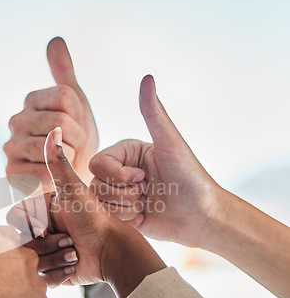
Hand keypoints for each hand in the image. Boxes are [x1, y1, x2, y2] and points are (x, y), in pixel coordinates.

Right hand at [4, 37, 97, 190]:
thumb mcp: (75, 104)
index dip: (82, 116)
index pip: (66, 97)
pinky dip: (57, 175)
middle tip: (75, 148)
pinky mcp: (12, 173)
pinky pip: (43, 170)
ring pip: (52, 145)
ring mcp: (12, 147)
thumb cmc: (74, 139)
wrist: (70, 177)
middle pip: (60, 121)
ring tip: (67, 160)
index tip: (79, 127)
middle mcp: (17, 120)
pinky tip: (57, 174)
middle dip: (78, 138)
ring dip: (70, 157)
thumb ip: (64, 73)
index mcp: (32, 100)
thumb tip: (55, 40)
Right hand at [8, 127, 165, 291]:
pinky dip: (58, 274)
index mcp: (43, 210)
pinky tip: (74, 265)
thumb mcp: (74, 189)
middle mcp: (44, 230)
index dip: (30, 225)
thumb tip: (55, 129)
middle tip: (69, 240)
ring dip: (54, 259)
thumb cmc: (96, 217)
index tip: (48, 225)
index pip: (16, 219)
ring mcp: (49, 252)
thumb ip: (58, 161)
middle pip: (23, 244)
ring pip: (32, 263)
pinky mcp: (56, 272)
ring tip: (75, 252)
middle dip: (47, 245)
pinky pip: (42, 278)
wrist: (115, 250)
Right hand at [89, 75, 224, 246]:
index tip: (143, 177)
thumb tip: (147, 78)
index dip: (117, 174)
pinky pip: (107, 218)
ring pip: (100, 202)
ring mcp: (118, 194)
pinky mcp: (121, 214)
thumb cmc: (190, 177)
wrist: (202, 215)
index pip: (97, 162)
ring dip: (126, 207)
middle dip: (123, 192)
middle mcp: (119, 172)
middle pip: (95, 183)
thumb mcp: (170, 143)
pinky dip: (127, 220)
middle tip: (148, 192)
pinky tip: (145, 215)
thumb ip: (153, 113)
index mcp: (125, 153)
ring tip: (148, 203)